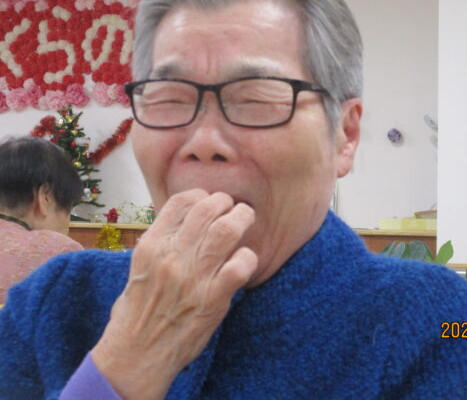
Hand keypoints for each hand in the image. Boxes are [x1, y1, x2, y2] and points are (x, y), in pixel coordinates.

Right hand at [92, 189, 257, 399]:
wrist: (136, 354)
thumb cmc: (138, 308)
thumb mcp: (140, 266)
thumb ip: (162, 240)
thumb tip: (188, 217)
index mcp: (152, 244)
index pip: (181, 202)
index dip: (201, 195)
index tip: (209, 201)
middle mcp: (172, 255)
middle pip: (207, 209)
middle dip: (225, 202)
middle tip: (232, 207)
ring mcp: (194, 277)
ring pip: (226, 230)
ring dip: (241, 218)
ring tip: (245, 218)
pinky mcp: (213, 299)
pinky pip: (240, 265)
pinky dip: (248, 257)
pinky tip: (244, 259)